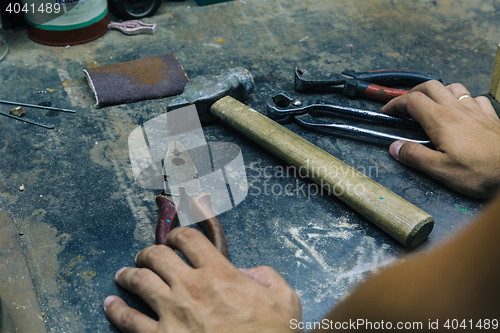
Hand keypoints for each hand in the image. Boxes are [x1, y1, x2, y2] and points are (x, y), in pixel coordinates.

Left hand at [103, 227, 301, 332]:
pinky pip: (129, 321)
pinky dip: (116, 310)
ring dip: (129, 273)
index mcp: (219, 273)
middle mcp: (192, 287)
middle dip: (149, 251)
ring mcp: (173, 313)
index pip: (189, 238)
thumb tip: (245, 271)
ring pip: (140, 281)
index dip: (178, 233)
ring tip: (125, 273)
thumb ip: (264, 274)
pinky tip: (110, 303)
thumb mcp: (283, 297)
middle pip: (157, 255)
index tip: (175, 238)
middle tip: (148, 255)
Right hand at [382, 80, 499, 197]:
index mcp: (440, 120)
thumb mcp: (440, 170)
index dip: (396, 104)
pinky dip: (462, 99)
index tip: (388, 112)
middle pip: (430, 86)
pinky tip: (462, 111)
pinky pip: (474, 98)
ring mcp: (476, 110)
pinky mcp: (491, 116)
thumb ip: (415, 156)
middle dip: (414, 92)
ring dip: (438, 92)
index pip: (412, 101)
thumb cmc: (480, 171)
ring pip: (453, 87)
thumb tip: (395, 147)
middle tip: (406, 106)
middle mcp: (456, 109)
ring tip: (432, 105)